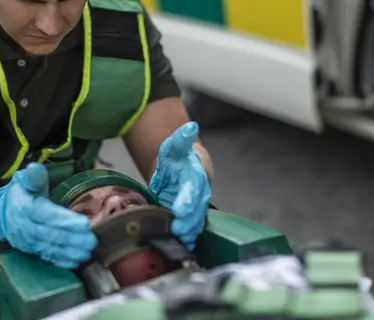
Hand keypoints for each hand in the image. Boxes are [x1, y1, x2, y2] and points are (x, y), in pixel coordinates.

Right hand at [0, 162, 97, 268]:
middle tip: (91, 241)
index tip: (84, 223)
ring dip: (70, 251)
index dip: (65, 220)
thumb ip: (33, 176)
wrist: (1, 214)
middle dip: (73, 239)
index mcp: (26, 208)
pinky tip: (75, 261)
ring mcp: (29, 241)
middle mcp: (27, 227)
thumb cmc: (20, 194)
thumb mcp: (24, 180)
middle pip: (52, 235)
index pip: (47, 215)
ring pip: (51, 248)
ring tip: (87, 252)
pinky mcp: (32, 251)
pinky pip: (47, 257)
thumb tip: (35, 168)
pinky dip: (62, 261)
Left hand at [149, 122, 211, 249]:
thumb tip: (189, 127)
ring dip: (188, 232)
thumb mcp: (175, 145)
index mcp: (195, 176)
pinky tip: (183, 246)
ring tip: (179, 240)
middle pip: (196, 209)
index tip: (180, 209)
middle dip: (187, 220)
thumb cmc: (178, 158)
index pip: (193, 188)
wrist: (183, 169)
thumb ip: (181, 138)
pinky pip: (191, 229)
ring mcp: (194, 207)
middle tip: (177, 228)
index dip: (188, 200)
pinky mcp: (189, 217)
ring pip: (195, 221)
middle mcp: (198, 193)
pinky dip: (188, 238)